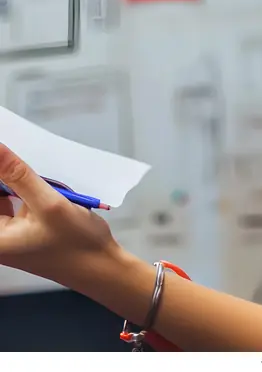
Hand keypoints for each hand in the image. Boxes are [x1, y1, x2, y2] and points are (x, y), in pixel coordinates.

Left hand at [0, 143, 118, 288]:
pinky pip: (12, 198)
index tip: (9, 147)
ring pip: (3, 193)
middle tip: (26, 165)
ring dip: (15, 178)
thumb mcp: (49, 204)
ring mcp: (6, 231)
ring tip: (41, 179)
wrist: (100, 266)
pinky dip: (23, 186)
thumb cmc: (76, 243)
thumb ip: (18, 174)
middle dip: (7, 173)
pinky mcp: (18, 226)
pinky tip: (38, 181)